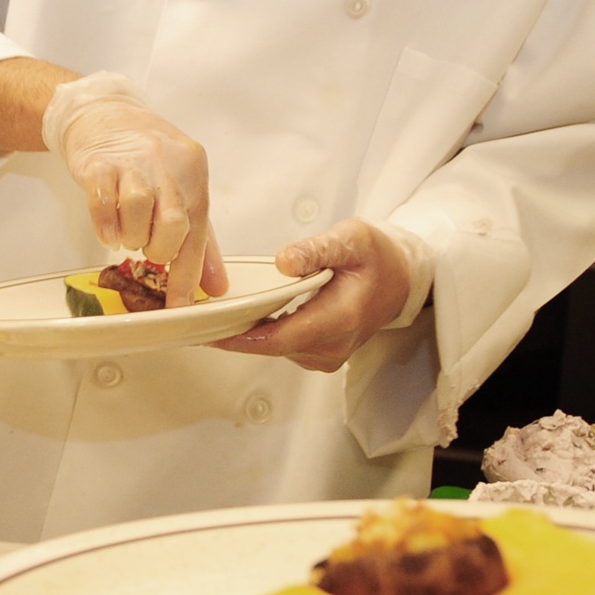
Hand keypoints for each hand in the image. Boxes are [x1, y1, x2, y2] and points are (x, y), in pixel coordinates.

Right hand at [45, 74, 227, 301]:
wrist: (103, 112)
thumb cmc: (145, 156)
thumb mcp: (180, 189)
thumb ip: (199, 239)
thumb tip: (217, 287)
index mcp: (194, 172)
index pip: (198, 232)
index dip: (188, 276)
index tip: (180, 308)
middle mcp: (168, 164)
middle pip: (173, 223)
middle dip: (158, 249)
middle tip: (146, 247)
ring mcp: (132, 161)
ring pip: (139, 211)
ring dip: (131, 237)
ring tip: (126, 235)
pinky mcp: (99, 162)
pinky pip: (103, 201)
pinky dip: (106, 225)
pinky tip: (108, 232)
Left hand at [212, 219, 413, 372]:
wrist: (401, 278)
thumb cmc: (377, 257)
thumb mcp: (351, 239)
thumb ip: (317, 249)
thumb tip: (284, 262)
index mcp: (341, 318)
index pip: (282, 338)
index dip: (242, 338)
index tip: (210, 330)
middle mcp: (333, 345)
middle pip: (271, 346)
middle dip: (232, 334)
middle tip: (193, 319)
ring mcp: (327, 354)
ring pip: (274, 349)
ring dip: (244, 334)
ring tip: (210, 313)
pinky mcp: (319, 354)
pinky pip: (281, 347)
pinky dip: (259, 334)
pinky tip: (239, 316)